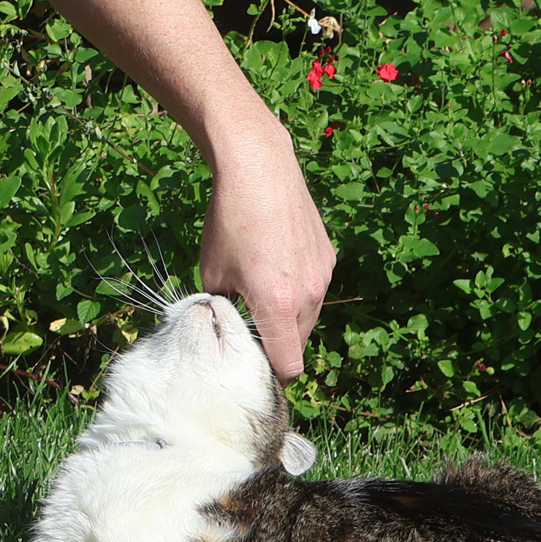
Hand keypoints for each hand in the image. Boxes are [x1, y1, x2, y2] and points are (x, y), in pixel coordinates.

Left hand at [198, 110, 335, 379]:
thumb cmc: (228, 221)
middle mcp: (309, 295)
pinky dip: (298, 287)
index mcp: (279, 306)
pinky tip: (275, 261)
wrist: (258, 169)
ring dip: (288, 316)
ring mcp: (323, 274)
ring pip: (308, 316)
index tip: (251, 365)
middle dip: (276, 344)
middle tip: (249, 326)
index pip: (288, 366)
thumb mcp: (212, 273)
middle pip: (298, 343)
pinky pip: (314, 287)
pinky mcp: (328, 255)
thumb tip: (227, 326)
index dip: (269, 372)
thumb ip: (223, 309)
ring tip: (261, 289)